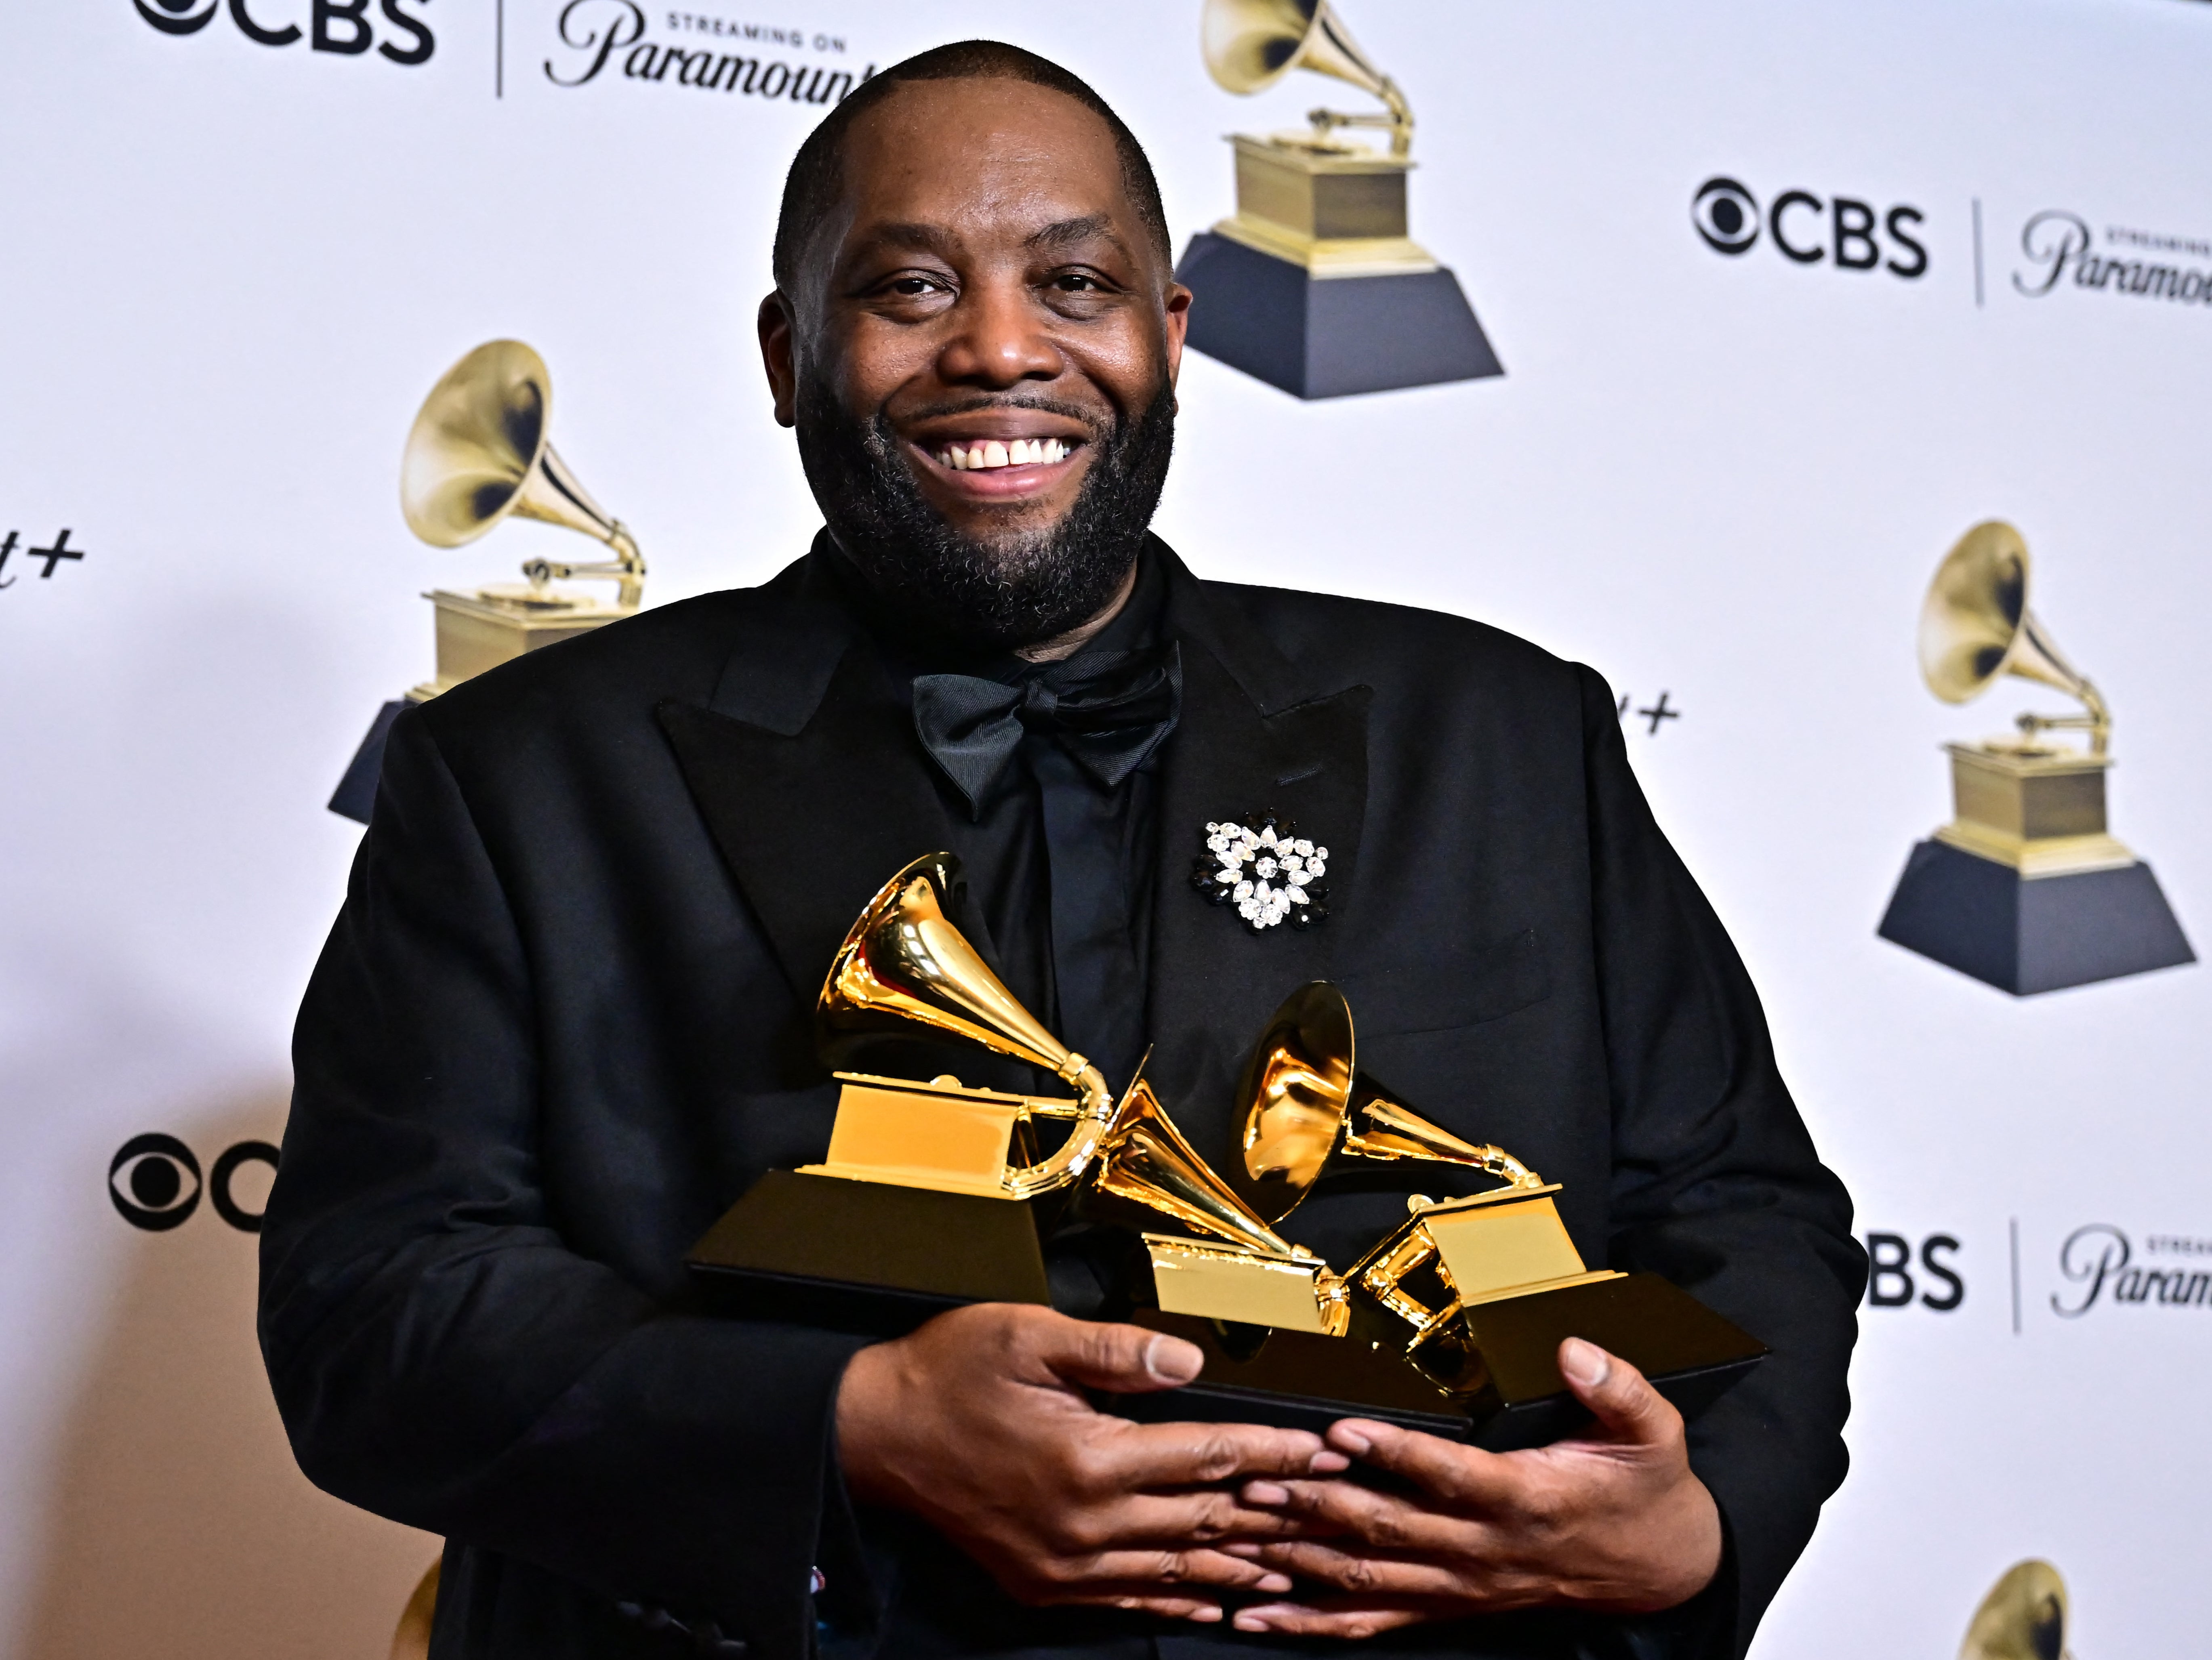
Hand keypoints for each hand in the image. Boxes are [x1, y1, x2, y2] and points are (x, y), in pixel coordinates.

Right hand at [835, 1303, 1349, 1621]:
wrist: (878, 1434)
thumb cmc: (950, 1373)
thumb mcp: (1030, 1336)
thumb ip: (1116, 1352)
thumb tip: (1190, 1362)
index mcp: (1089, 1458)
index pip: (1208, 1455)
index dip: (1274, 1454)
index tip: (1323, 1451)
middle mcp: (1084, 1523)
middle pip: (1203, 1519)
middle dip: (1275, 1512)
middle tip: (1333, 1509)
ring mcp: (1063, 1564)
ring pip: (1175, 1568)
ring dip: (1237, 1565)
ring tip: (1293, 1563)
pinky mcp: (1043, 1582)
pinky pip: (1128, 1596)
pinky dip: (1178, 1598)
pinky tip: (1213, 1600)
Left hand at [1221, 1337, 1721, 1637]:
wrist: (1661, 1566)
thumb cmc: (1646, 1489)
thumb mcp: (1654, 1431)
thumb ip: (1618, 1387)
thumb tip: (1575, 1349)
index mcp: (1526, 1497)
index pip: (1448, 1474)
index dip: (1395, 1453)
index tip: (1342, 1430)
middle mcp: (1485, 1549)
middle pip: (1390, 1529)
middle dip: (1318, 1505)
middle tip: (1258, 1479)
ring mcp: (1462, 1585)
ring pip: (1370, 1577)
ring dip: (1302, 1557)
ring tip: (1242, 1534)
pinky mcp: (1449, 1607)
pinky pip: (1373, 1620)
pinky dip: (1313, 1623)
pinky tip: (1261, 1616)